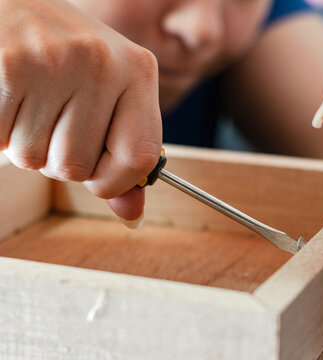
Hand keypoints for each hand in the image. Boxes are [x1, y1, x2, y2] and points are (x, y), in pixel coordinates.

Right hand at [0, 0, 161, 223]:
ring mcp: (56, 62)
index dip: (115, 182)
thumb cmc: (66, 58)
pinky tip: (9, 97)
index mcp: (139, 72)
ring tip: (31, 103)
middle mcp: (104, 64)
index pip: (140, 158)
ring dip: (26, 144)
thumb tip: (132, 217)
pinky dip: (0, 132)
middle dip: (58, 158)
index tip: (99, 174)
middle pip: (76, 167)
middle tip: (52, 121)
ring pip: (34, 159)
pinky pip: (0, 141)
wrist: (15, 5)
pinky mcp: (9, 65)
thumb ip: (122, 156)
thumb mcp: (108, 95)